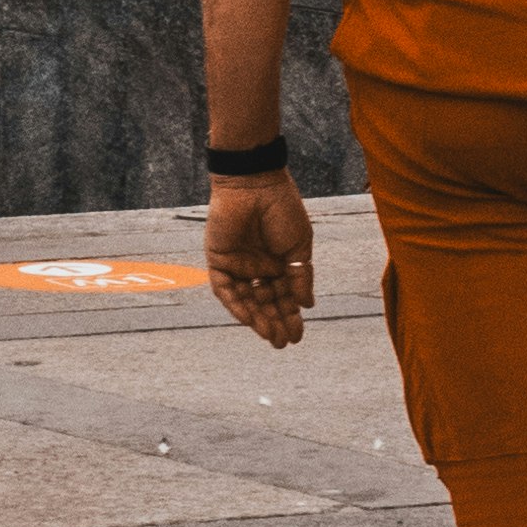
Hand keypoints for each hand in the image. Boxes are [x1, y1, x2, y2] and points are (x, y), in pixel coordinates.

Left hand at [205, 170, 313, 348]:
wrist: (256, 184)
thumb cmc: (282, 209)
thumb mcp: (299, 246)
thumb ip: (301, 276)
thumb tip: (307, 305)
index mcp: (279, 262)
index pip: (284, 296)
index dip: (291, 316)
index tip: (299, 335)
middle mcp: (258, 267)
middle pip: (266, 302)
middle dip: (275, 322)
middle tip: (285, 342)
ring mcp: (238, 265)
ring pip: (246, 300)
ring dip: (257, 319)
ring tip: (271, 336)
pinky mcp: (219, 260)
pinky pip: (225, 289)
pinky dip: (236, 305)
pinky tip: (249, 320)